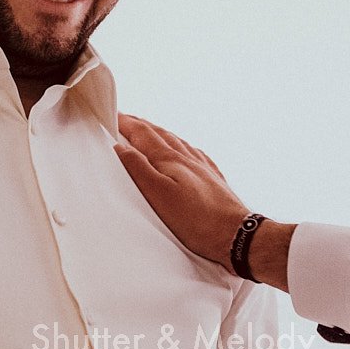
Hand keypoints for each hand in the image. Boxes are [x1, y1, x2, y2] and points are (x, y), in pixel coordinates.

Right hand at [114, 113, 250, 269]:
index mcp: (171, 159)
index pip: (143, 134)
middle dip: (140, 125)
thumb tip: (120, 147)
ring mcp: (202, 168)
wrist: (237, 234)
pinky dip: (181, 148)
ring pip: (176, 142)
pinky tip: (183, 151)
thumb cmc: (197, 220)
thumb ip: (139, 169)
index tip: (113, 114)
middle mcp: (188, 158)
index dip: (127, 123)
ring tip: (149, 132)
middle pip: (160, 134)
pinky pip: (193, 154)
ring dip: (159, 134)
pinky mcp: (212, 179)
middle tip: (126, 120)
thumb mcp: (159, 196)